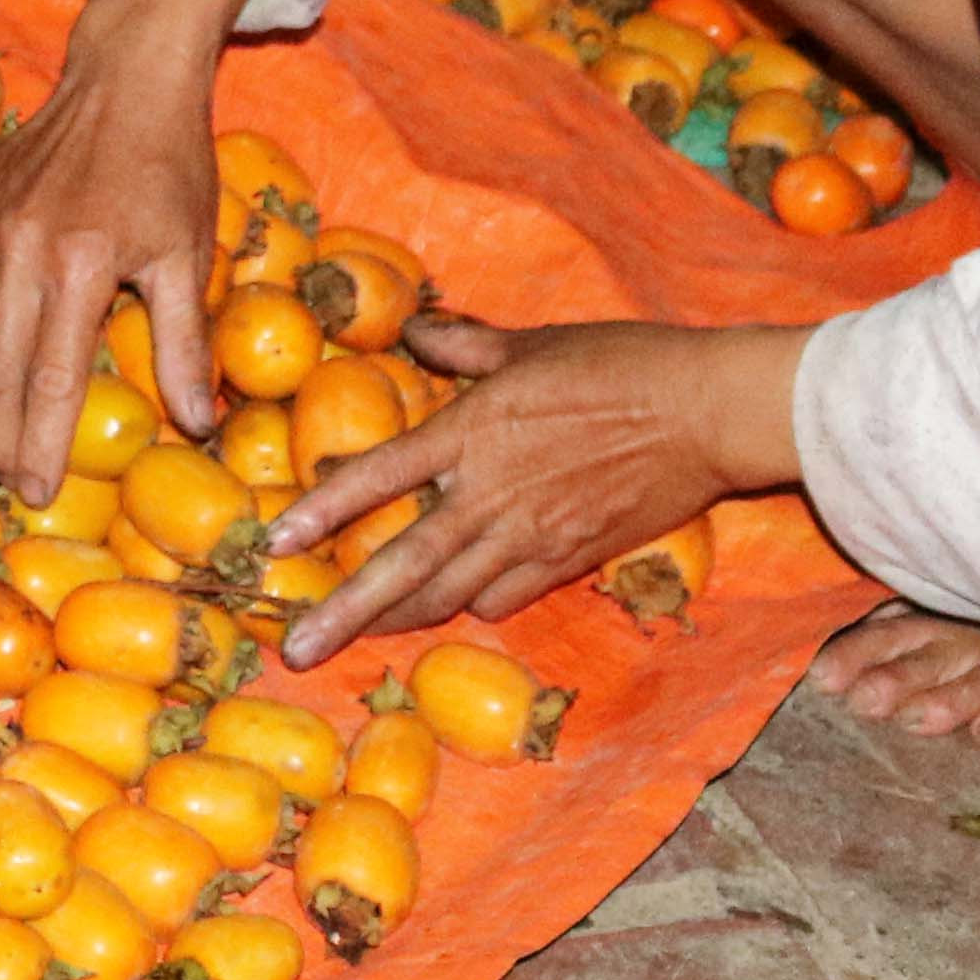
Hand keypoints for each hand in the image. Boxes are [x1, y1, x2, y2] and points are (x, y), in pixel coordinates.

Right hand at [0, 0, 240, 500]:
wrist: (123, 79)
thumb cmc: (167, 166)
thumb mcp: (187, 253)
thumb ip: (184, 342)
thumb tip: (197, 423)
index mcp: (79, 263)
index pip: (48, 378)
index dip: (38, 444)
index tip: (35, 492)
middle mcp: (18, 247)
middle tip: (10, 477)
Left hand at [266, 312, 804, 669]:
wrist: (703, 412)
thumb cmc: (618, 363)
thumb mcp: (530, 343)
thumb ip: (464, 345)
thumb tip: (417, 331)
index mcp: (469, 431)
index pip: (376, 478)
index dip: (321, 511)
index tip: (276, 541)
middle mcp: (489, 493)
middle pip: (401, 564)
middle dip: (344, 611)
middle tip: (296, 648)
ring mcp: (531, 535)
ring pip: (449, 594)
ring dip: (401, 619)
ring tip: (358, 640)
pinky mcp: (571, 558)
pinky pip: (506, 596)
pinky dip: (474, 604)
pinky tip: (457, 607)